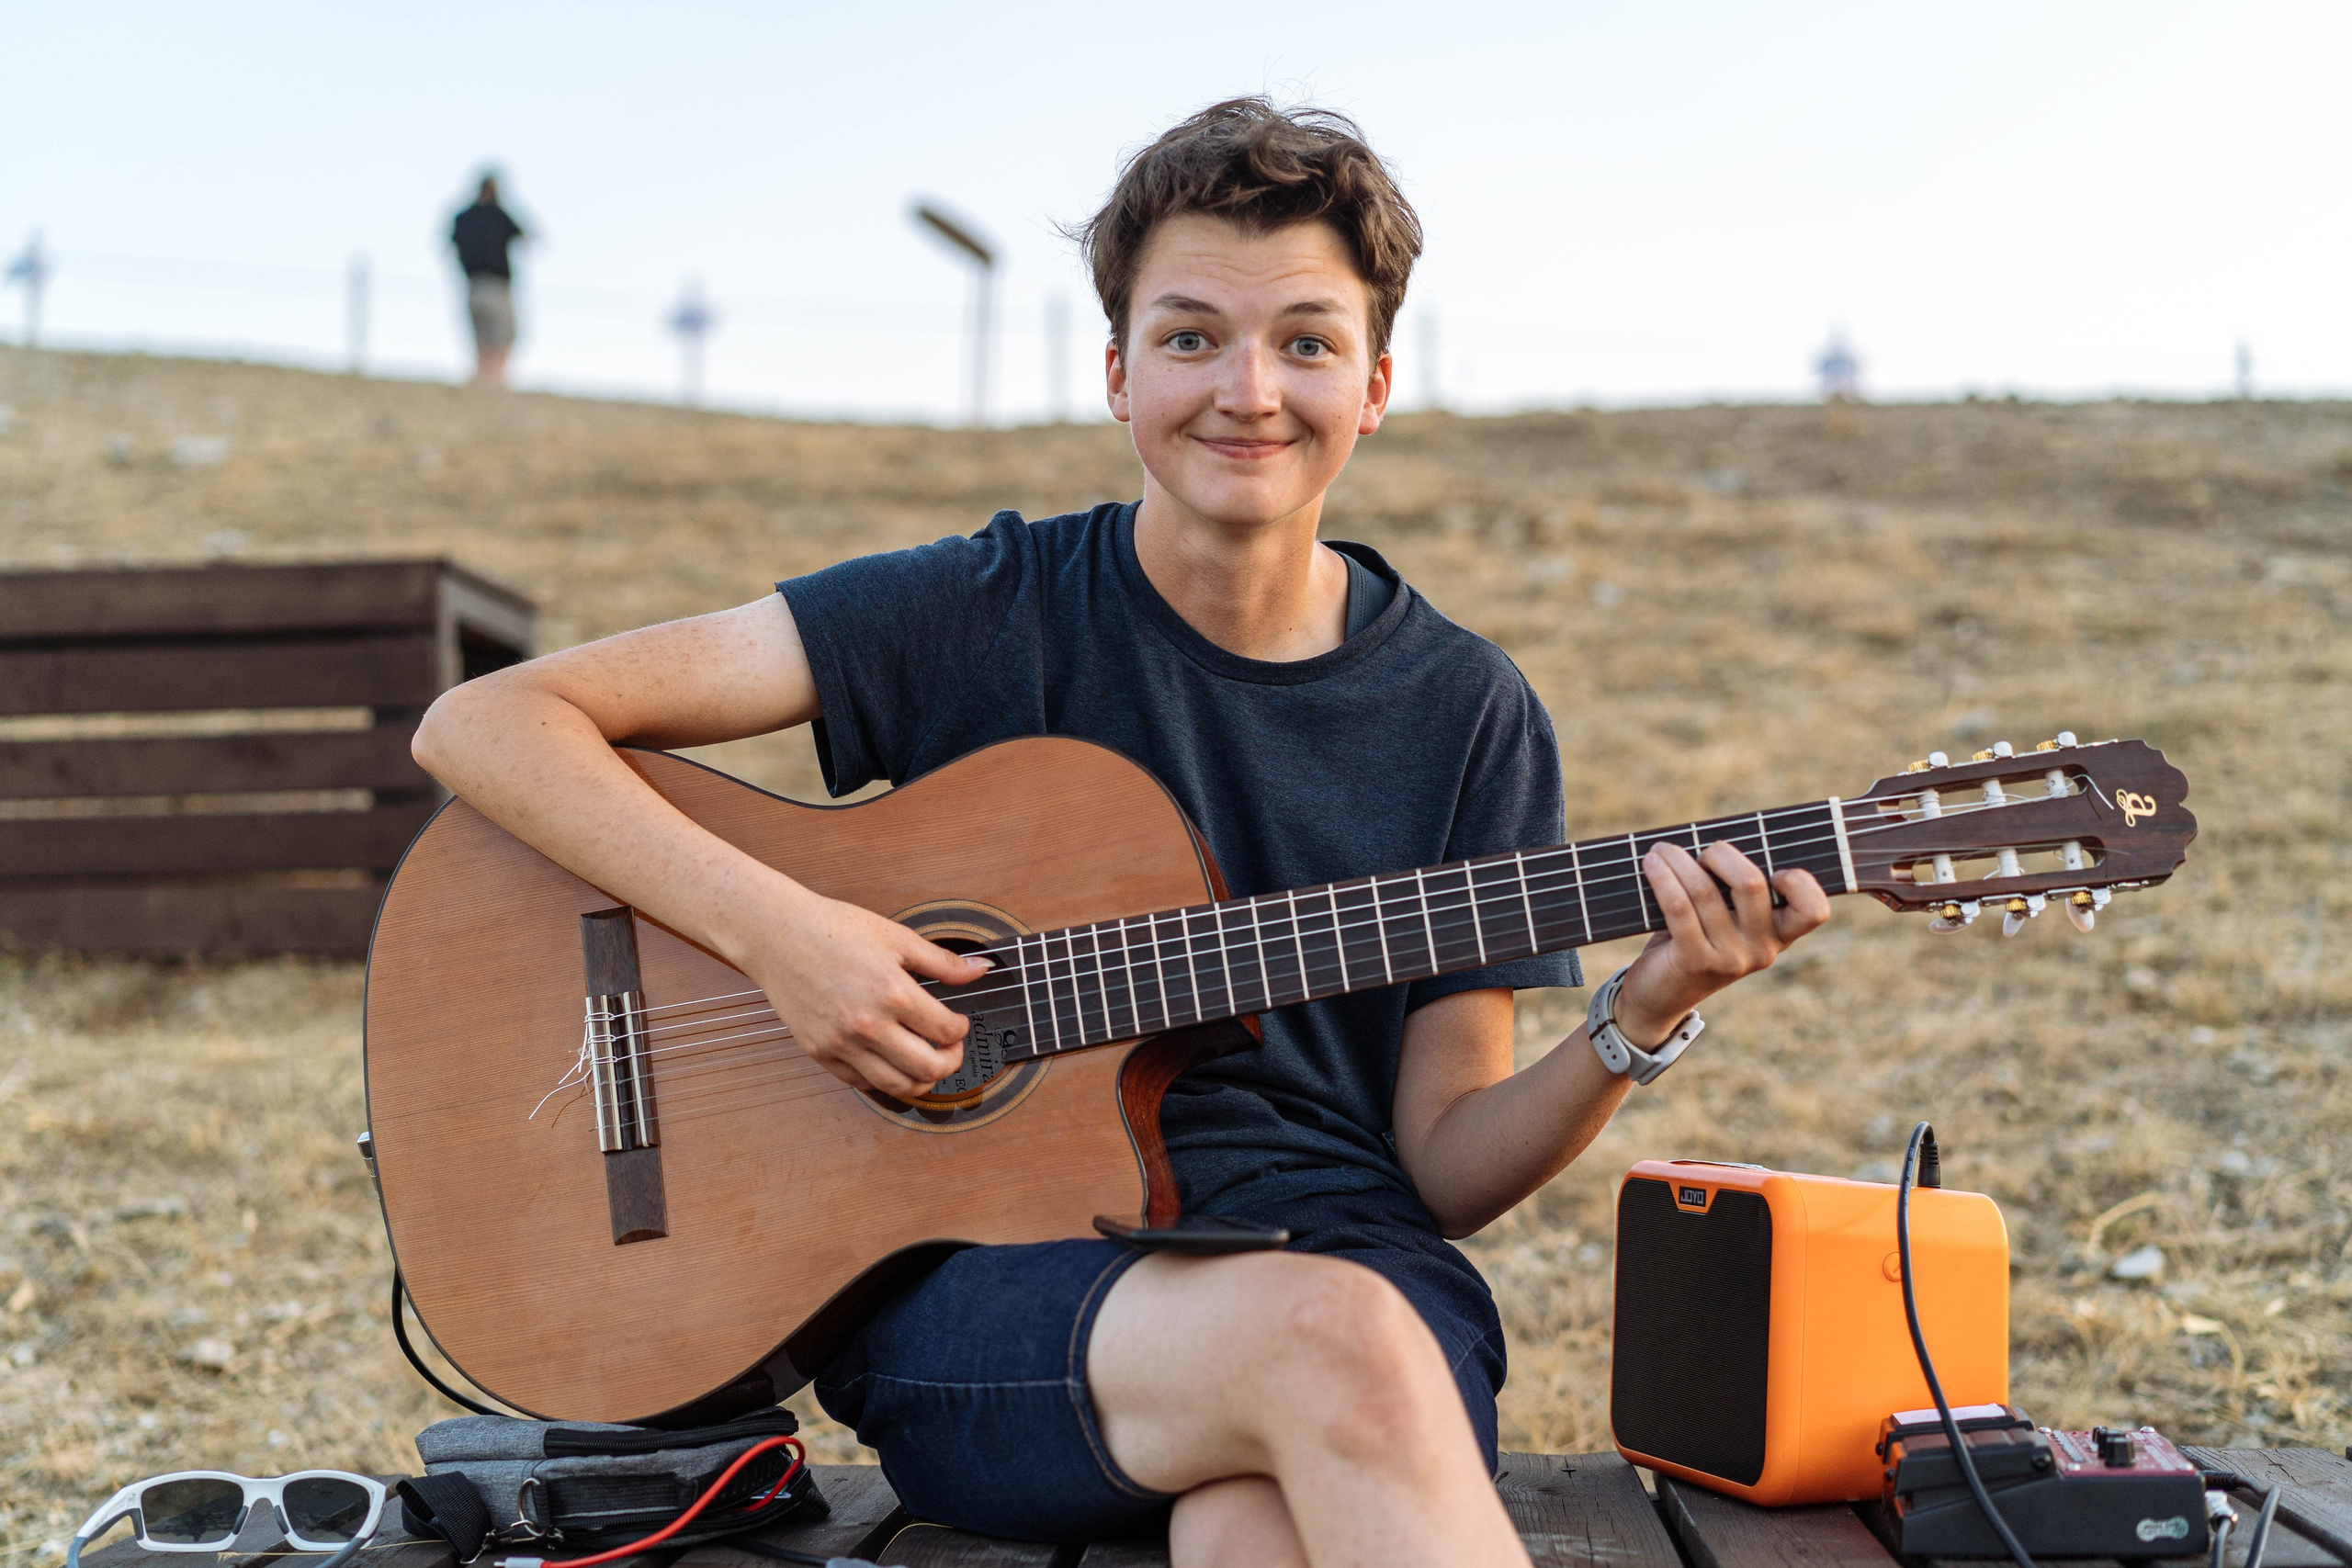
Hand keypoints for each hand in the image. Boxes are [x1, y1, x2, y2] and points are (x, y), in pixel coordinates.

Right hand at [731, 884, 995, 1097]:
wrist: (777, 935)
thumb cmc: (834, 929)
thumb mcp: (897, 937)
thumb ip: (944, 961)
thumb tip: (982, 969)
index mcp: (891, 992)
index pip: (946, 1030)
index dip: (962, 1029)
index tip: (959, 1022)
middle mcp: (867, 1024)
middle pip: (928, 1069)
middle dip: (951, 1062)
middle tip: (951, 1048)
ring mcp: (840, 1043)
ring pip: (896, 1086)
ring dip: (922, 1080)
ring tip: (926, 1060)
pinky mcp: (819, 1053)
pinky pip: (862, 1083)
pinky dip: (884, 1078)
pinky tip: (890, 1059)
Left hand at [1611, 842, 1830, 1046]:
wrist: (1660, 994)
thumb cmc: (1693, 938)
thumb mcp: (1725, 916)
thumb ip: (1735, 886)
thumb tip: (1717, 839)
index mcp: (1779, 934)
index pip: (1814, 910)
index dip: (1800, 882)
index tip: (1773, 869)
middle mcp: (1762, 949)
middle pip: (1752, 884)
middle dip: (1720, 854)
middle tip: (1700, 854)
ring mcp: (1730, 959)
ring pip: (1705, 891)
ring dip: (1678, 861)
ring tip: (1661, 851)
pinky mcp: (1696, 961)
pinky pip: (1679, 908)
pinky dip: (1663, 879)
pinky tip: (1651, 865)